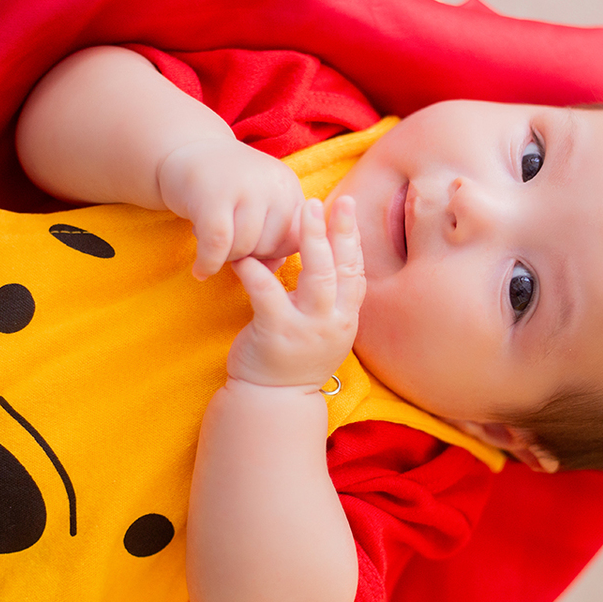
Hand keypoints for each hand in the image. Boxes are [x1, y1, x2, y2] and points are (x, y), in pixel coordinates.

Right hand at [158, 138, 303, 279]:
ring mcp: (245, 186)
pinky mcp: (213, 196)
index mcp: (288, 186)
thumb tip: (274, 267)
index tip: (250, 250)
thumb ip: (274, 236)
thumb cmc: (224, 187)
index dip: (273, 254)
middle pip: (269, 247)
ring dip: (224, 257)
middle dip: (246, 256)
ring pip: (244, 248)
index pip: (296, 239)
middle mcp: (272, 183)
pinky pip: (218, 245)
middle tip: (226, 241)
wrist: (183, 150)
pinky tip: (200, 270)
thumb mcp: (258, 204)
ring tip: (210, 239)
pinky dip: (208, 264)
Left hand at [227, 197, 364, 390]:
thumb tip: (327, 258)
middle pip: (343, 270)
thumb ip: (328, 300)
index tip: (346, 209)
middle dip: (339, 232)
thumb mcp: (322, 330)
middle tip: (332, 200)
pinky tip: (246, 255)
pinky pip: (268, 295)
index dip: (353, 240)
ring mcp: (308, 330)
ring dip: (312, 241)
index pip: (356, 273)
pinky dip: (257, 272)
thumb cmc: (293, 360)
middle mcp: (333, 323)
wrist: (272, 401)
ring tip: (304, 210)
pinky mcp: (277, 335)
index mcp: (345, 320)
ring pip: (318, 278)